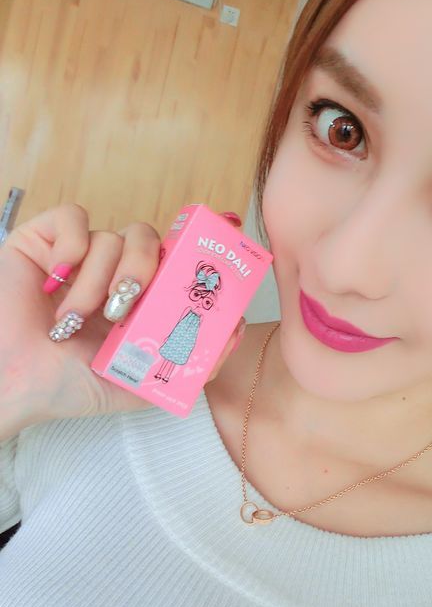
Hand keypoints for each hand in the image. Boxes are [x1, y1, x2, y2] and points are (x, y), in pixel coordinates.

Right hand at [0, 203, 245, 431]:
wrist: (11, 384)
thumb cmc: (66, 388)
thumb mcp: (139, 386)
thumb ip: (187, 365)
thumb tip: (236, 330)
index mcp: (136, 300)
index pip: (172, 260)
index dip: (188, 259)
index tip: (199, 273)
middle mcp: (109, 273)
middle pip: (149, 239)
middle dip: (143, 271)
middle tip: (123, 309)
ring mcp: (76, 255)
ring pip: (112, 236)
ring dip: (96, 281)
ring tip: (73, 320)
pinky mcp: (40, 241)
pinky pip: (72, 218)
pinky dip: (69, 248)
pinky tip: (54, 282)